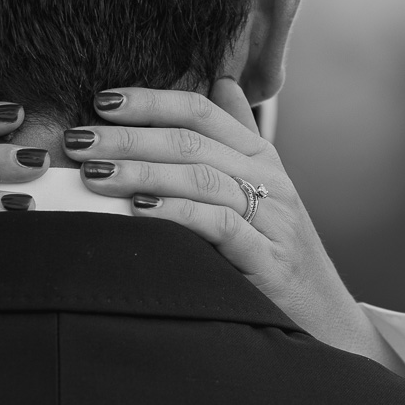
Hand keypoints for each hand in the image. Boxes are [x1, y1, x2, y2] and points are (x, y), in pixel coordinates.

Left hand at [62, 80, 404, 374]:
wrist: (327, 322)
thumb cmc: (279, 254)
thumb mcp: (263, 191)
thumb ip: (237, 137)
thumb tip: (222, 82)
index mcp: (261, 158)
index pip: (202, 111)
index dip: (151, 101)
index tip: (101, 101)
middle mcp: (270, 181)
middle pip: (193, 141)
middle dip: (130, 136)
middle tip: (78, 140)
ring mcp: (272, 220)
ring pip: (202, 177)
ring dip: (142, 170)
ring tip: (94, 173)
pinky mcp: (269, 261)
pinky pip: (219, 225)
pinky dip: (176, 212)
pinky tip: (138, 210)